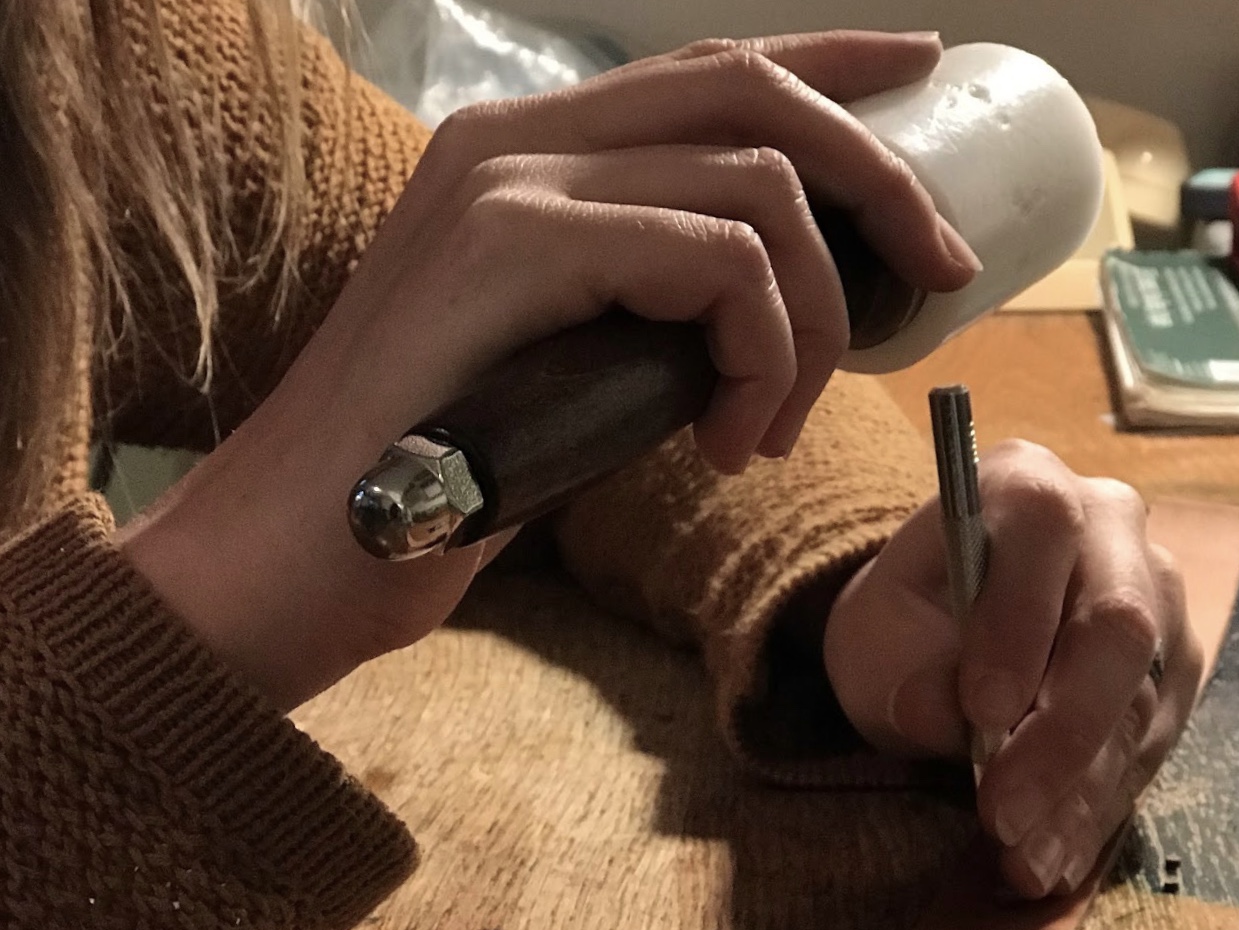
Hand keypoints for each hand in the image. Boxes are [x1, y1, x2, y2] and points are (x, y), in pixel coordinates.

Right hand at [121, 30, 979, 711]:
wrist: (300, 552)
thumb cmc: (428, 486)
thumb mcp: (565, 378)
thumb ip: (642, 320)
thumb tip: (752, 333)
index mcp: (525, 160)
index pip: (710, 73)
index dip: (833, 68)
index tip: (925, 79)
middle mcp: (516, 139)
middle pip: (754, 93)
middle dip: (877, 178)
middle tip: (938, 273)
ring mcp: (510, 181)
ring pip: (756, 187)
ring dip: (811, 321)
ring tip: (773, 427)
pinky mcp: (513, 247)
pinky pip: (716, 259)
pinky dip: (760, 353)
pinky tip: (732, 439)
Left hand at [822, 441, 1203, 897]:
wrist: (939, 643)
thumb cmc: (905, 623)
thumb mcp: (873, 638)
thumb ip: (904, 666)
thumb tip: (942, 711)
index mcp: (1025, 485)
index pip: (1043, 528)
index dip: (1019, 619)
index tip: (981, 711)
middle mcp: (1111, 529)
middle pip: (1119, 623)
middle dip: (1060, 733)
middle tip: (1001, 815)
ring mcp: (1157, 601)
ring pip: (1141, 697)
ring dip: (1080, 792)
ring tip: (1022, 862)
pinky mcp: (1171, 675)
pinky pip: (1150, 746)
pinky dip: (1096, 811)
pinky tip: (1052, 862)